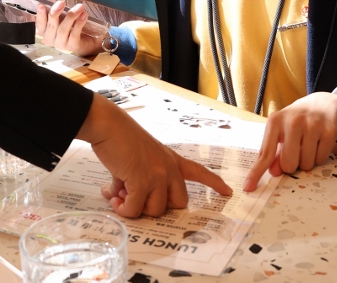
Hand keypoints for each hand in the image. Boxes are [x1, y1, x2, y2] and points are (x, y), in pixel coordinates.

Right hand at [35, 0, 102, 55]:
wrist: (87, 41)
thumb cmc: (71, 27)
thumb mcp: (62, 18)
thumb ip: (57, 12)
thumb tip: (57, 1)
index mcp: (45, 32)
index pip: (40, 24)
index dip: (40, 15)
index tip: (41, 5)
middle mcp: (51, 39)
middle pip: (51, 26)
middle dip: (55, 13)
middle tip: (61, 2)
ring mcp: (61, 44)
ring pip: (62, 30)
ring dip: (70, 16)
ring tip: (79, 7)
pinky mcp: (73, 46)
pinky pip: (74, 34)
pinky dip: (79, 24)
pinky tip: (84, 15)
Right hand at [77, 93, 232, 216]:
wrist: (109, 125)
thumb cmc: (119, 138)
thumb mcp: (138, 158)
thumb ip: (137, 178)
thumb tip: (121, 197)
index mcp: (171, 159)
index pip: (199, 172)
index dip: (214, 183)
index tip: (228, 191)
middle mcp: (169, 168)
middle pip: (178, 203)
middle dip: (157, 207)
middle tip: (136, 197)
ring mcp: (158, 175)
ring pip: (155, 210)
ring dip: (135, 208)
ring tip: (118, 195)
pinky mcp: (142, 182)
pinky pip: (135, 209)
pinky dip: (123, 209)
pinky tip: (111, 195)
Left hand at [243, 92, 336, 190]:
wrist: (323, 103)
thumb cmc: (297, 120)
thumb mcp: (281, 131)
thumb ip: (274, 151)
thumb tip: (273, 172)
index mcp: (275, 122)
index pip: (265, 153)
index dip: (256, 172)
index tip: (248, 188)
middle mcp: (292, 122)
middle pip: (288, 164)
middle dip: (292, 165)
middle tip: (295, 151)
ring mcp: (312, 125)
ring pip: (306, 164)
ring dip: (306, 161)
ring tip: (307, 145)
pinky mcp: (329, 131)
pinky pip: (320, 159)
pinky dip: (318, 156)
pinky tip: (318, 143)